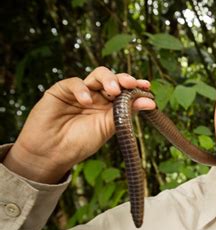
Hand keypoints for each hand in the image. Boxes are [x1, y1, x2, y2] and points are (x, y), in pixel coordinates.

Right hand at [4, 67, 154, 183]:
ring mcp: (79, 92)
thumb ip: (125, 114)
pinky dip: (82, 89)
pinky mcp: (60, 91)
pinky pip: (74, 83)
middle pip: (113, 79)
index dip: (135, 86)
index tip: (147, 87)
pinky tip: (86, 101)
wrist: (52, 154)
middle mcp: (96, 96)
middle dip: (124, 79)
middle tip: (132, 84)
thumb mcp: (106, 129)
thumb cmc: (79, 144)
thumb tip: (150, 102)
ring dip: (108, 79)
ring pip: (97, 75)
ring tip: (114, 91)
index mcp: (109, 106)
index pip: (125, 91)